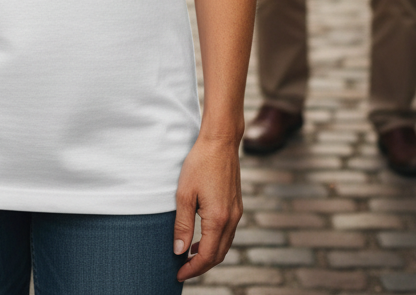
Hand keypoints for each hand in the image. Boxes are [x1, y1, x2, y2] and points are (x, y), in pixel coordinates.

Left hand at [174, 135, 243, 281]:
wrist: (220, 141)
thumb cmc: (200, 163)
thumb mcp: (184, 194)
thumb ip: (182, 225)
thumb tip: (179, 251)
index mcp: (218, 218)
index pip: (207, 256)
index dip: (193, 269)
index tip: (178, 274)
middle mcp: (232, 218)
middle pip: (219, 254)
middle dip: (201, 266)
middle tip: (182, 269)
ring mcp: (237, 212)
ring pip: (225, 244)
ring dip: (209, 254)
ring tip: (189, 256)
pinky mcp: (237, 205)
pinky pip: (228, 232)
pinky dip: (216, 241)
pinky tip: (202, 237)